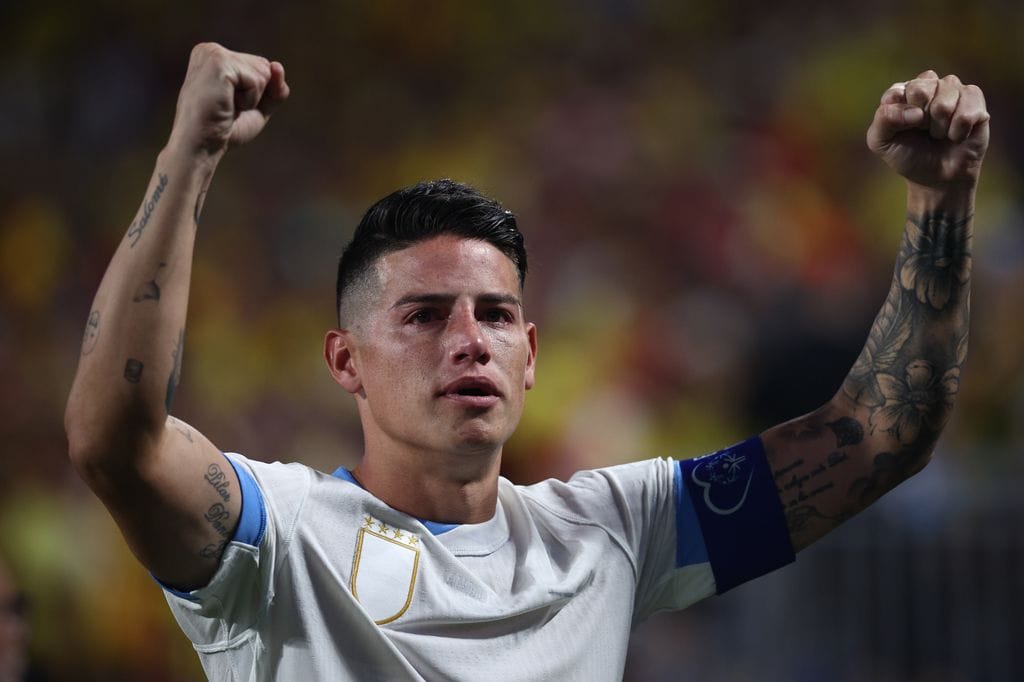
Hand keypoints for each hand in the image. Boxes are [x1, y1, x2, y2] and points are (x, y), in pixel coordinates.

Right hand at [167, 43, 289, 158]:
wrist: (201, 147)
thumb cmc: (225, 130)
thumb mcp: (257, 106)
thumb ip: (274, 87)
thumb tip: (277, 65)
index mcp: (215, 56)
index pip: (262, 67)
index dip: (257, 94)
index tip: (231, 105)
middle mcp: (211, 49)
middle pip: (265, 66)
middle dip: (256, 95)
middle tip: (228, 108)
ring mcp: (213, 54)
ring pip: (264, 72)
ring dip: (252, 98)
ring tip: (226, 106)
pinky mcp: (218, 63)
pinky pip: (257, 80)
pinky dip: (249, 100)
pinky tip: (227, 105)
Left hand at [866, 71, 988, 192]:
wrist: (937, 178)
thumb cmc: (908, 156)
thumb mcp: (881, 142)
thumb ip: (884, 119)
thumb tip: (916, 112)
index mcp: (902, 91)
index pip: (897, 92)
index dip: (900, 115)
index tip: (904, 129)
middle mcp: (928, 85)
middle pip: (922, 90)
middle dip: (921, 120)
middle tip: (924, 131)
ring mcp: (953, 89)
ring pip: (945, 101)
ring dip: (940, 127)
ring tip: (939, 134)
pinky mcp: (975, 98)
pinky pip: (967, 110)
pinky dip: (959, 130)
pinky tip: (956, 135)